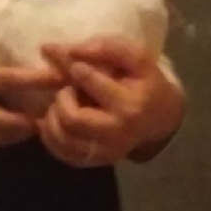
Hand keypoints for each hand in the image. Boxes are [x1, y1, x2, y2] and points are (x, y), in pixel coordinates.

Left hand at [36, 37, 185, 167]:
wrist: (160, 119)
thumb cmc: (146, 82)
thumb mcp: (137, 58)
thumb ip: (106, 48)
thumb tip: (65, 49)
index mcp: (129, 105)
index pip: (89, 82)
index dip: (75, 68)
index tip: (76, 66)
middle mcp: (116, 133)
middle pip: (71, 119)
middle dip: (61, 99)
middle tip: (67, 90)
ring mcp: (105, 151)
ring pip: (62, 139)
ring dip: (52, 118)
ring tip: (60, 105)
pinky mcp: (94, 161)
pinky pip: (62, 153)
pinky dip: (50, 136)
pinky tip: (54, 121)